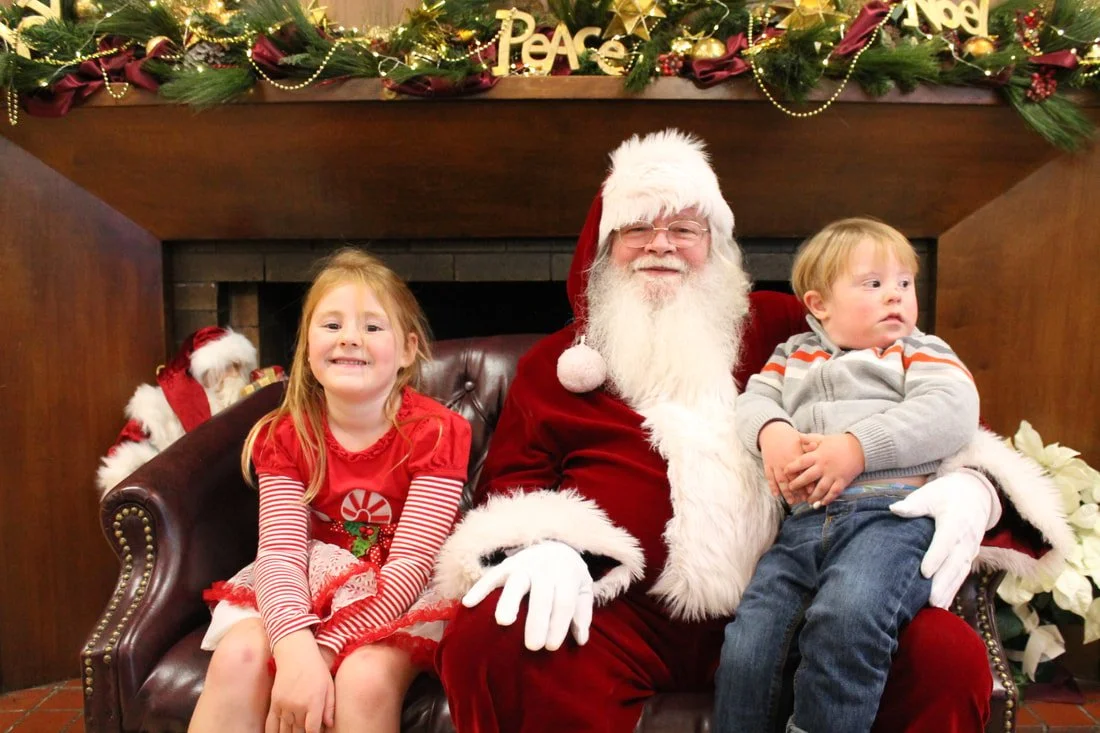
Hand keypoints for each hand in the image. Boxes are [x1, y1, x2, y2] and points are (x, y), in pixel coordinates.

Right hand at [266, 630, 335, 732]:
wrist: (296, 654)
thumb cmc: (316, 669)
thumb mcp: (329, 685)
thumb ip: (329, 707)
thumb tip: (329, 725)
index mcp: (313, 701)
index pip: (312, 730)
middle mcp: (297, 705)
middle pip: (299, 731)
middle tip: (305, 730)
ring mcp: (284, 704)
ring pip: (286, 729)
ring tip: (294, 732)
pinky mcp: (274, 702)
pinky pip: (272, 723)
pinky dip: (274, 732)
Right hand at [462, 540, 593, 651]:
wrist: (556, 544)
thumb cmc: (569, 575)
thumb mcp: (583, 588)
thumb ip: (582, 613)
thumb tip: (580, 640)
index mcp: (566, 574)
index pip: (563, 601)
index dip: (558, 624)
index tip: (551, 647)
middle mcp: (545, 568)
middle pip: (541, 594)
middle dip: (537, 621)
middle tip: (533, 646)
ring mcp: (524, 564)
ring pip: (516, 582)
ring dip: (509, 601)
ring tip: (503, 622)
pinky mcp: (506, 565)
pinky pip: (491, 576)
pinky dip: (479, 589)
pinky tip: (468, 603)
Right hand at [758, 421, 804, 504]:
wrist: (772, 432)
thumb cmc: (789, 437)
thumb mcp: (801, 440)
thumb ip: (809, 445)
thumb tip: (817, 446)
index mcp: (795, 455)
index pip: (802, 471)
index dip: (807, 482)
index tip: (812, 491)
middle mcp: (785, 461)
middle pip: (792, 479)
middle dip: (797, 491)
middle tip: (803, 500)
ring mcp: (775, 464)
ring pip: (781, 480)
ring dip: (786, 492)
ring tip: (791, 501)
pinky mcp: (768, 465)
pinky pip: (769, 478)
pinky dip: (772, 486)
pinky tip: (776, 495)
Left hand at [784, 433, 863, 507]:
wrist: (860, 447)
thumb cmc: (839, 442)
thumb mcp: (823, 438)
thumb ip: (810, 439)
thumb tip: (798, 436)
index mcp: (818, 455)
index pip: (802, 462)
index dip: (792, 467)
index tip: (785, 472)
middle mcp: (824, 466)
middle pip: (808, 477)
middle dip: (798, 484)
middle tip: (791, 488)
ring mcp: (833, 475)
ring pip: (820, 488)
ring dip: (812, 496)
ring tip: (807, 501)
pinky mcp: (842, 481)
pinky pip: (834, 492)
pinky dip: (827, 499)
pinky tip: (822, 503)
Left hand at [889, 471, 1000, 608]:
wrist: (976, 495)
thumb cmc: (947, 494)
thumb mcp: (930, 493)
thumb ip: (913, 504)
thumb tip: (895, 509)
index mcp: (955, 521)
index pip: (946, 541)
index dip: (936, 557)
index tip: (924, 572)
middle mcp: (966, 538)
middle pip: (955, 563)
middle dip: (943, 582)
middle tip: (931, 600)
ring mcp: (970, 549)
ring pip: (960, 572)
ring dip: (949, 590)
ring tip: (936, 607)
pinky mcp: (970, 556)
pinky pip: (962, 575)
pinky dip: (953, 590)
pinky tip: (943, 605)